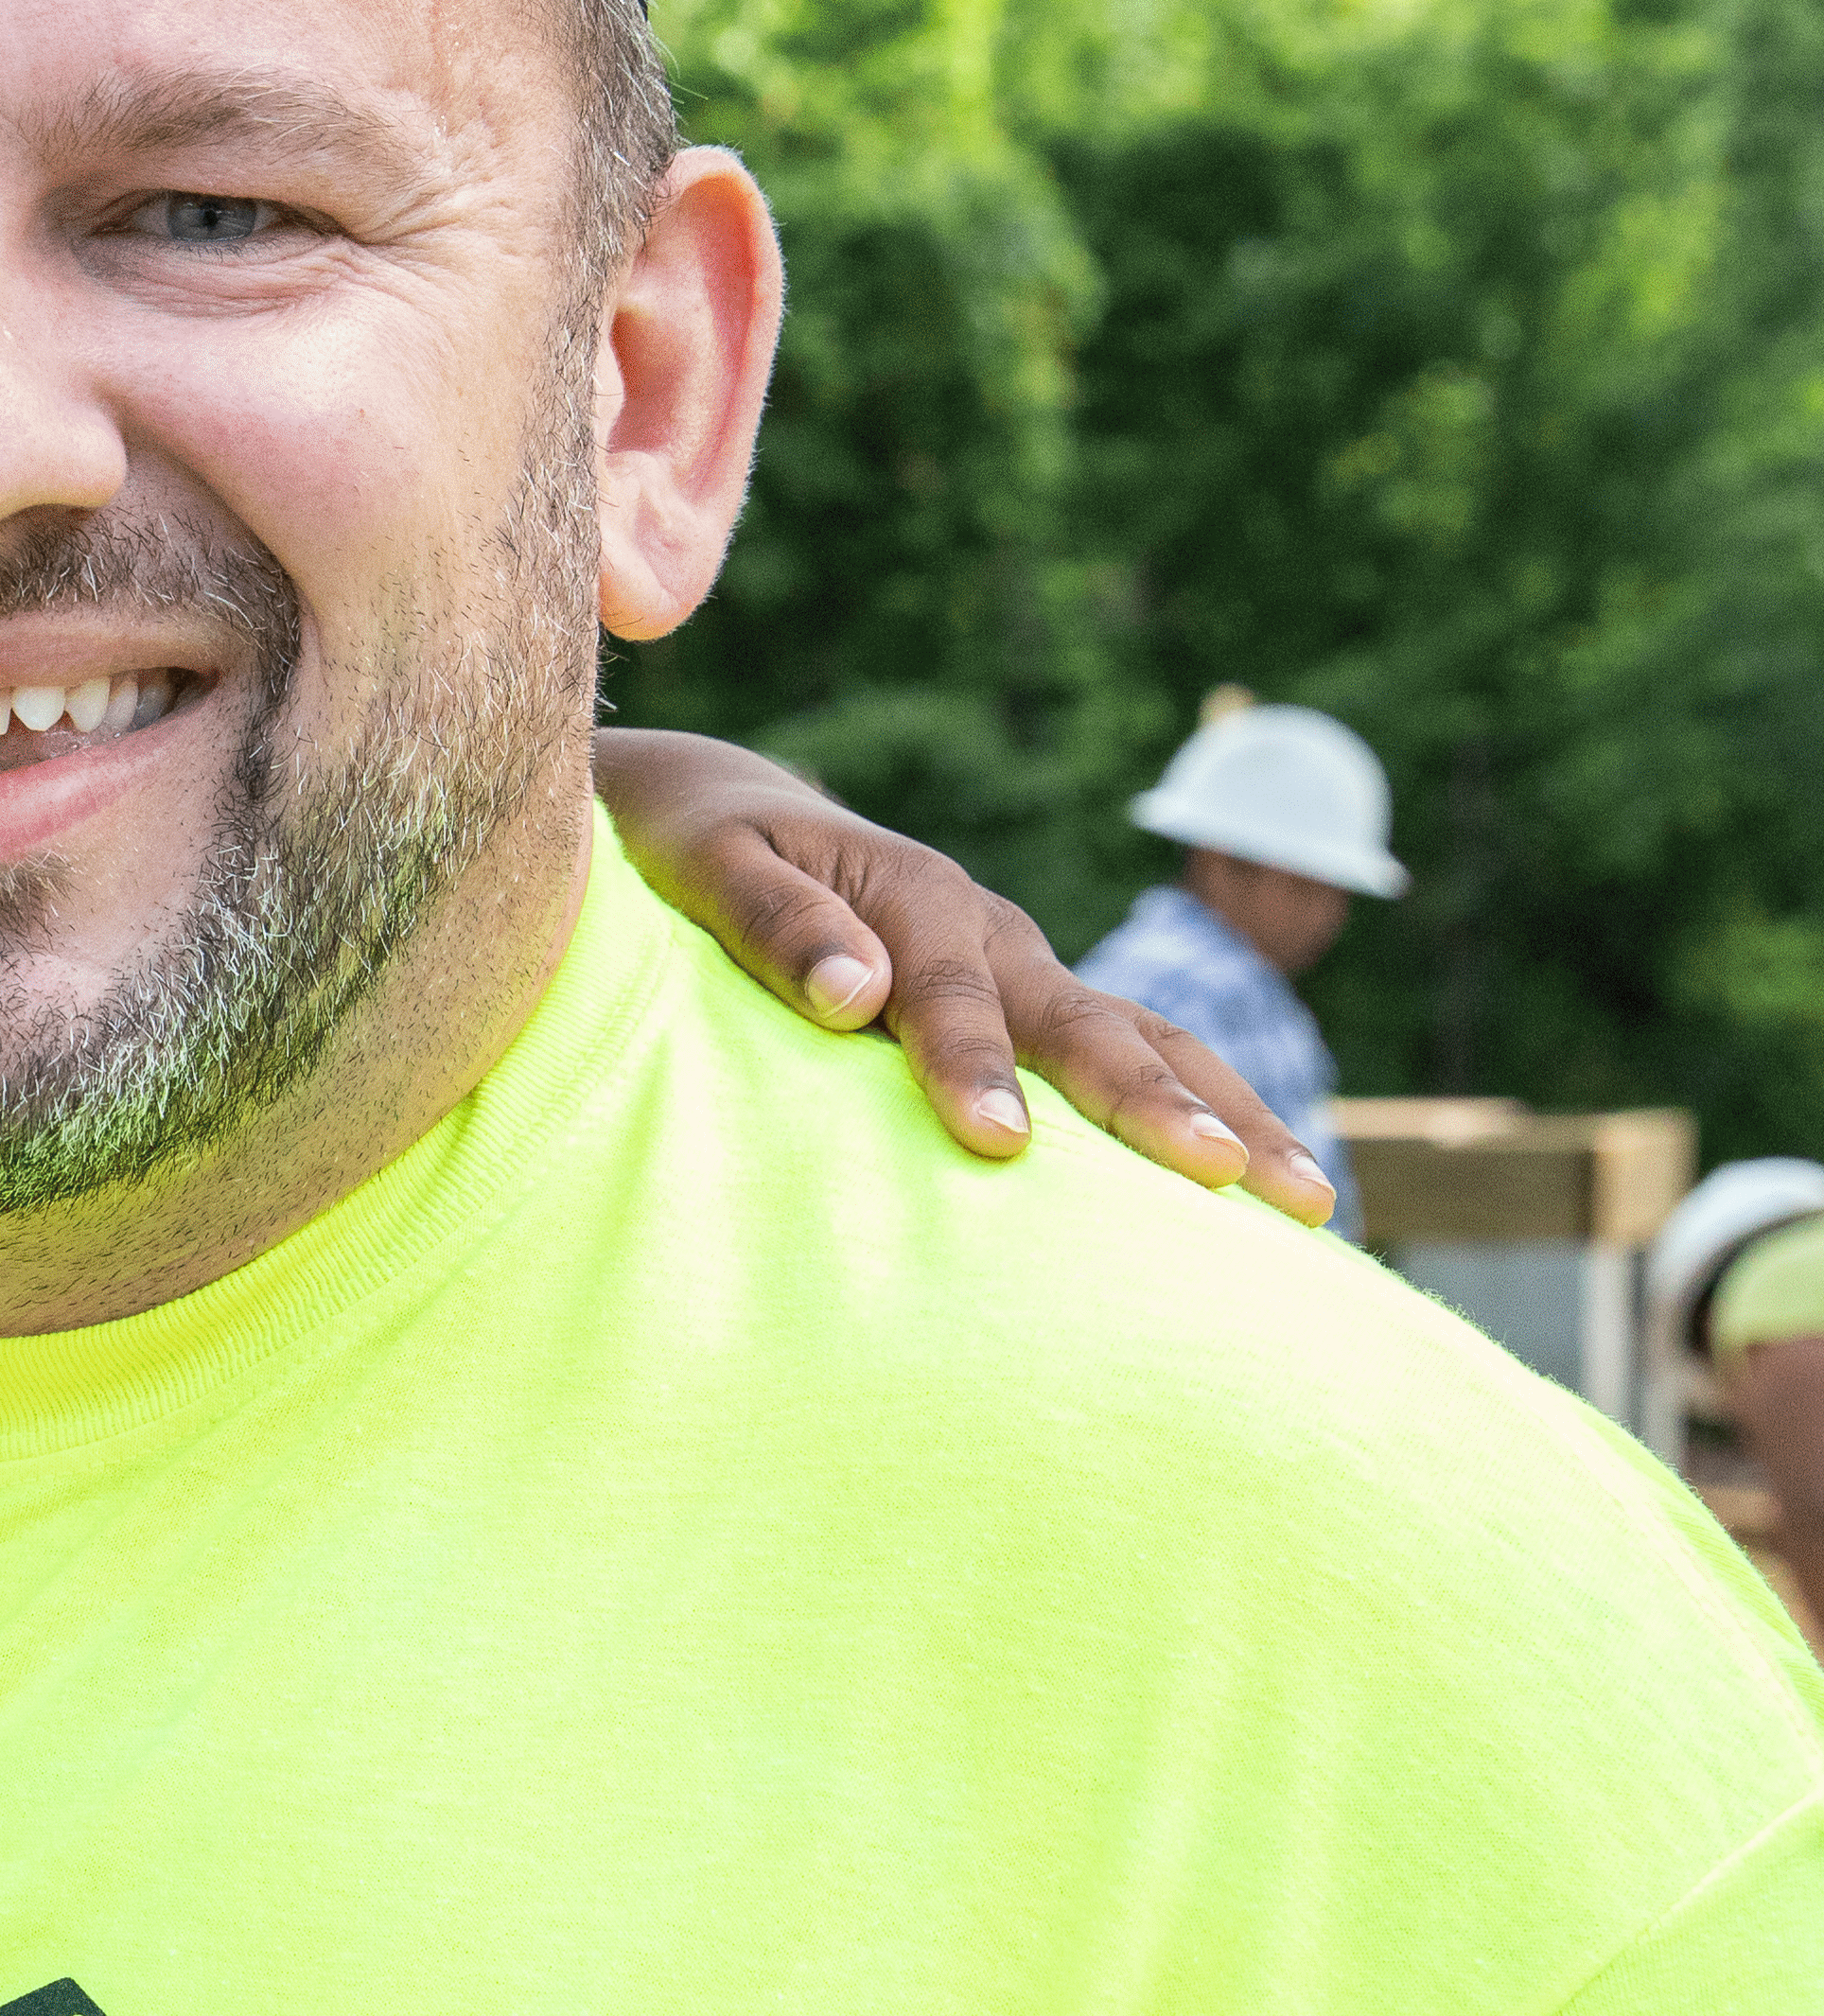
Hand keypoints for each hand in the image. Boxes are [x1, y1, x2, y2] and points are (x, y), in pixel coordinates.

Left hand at [594, 728, 1338, 1221]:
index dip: (973, 1071)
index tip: (998, 1145)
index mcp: (916, 898)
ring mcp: (1027, 970)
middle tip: (1233, 1181)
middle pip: (1094, 1027)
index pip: (950, 1001)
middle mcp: (994, 934)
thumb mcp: (710, 868)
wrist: (730, 813)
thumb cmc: (703, 851)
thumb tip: (852, 993)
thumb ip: (774, 927)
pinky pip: (1133, 1057)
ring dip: (1231, 1116)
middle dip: (1164, 1108)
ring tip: (1312, 1203)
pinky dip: (1203, 1111)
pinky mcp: (1033, 1005)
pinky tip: (1261, 1185)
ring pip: (1150, 1041)